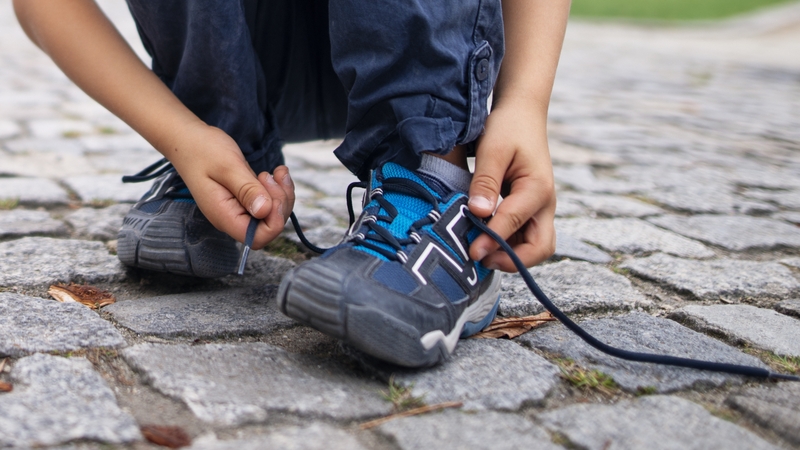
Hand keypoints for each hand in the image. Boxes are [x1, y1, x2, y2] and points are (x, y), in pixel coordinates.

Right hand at [169, 124, 294, 249]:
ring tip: (276, 172)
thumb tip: (264, 211)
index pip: (256, 238)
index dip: (273, 222)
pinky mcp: (245, 200)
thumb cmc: (203, 150)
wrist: (189, 140)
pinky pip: (269, 202)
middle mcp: (232, 217)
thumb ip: (246, 190)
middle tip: (272, 177)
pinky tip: (276, 173)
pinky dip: (278, 189)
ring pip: (273, 214)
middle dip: (280, 204)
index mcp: (224, 216)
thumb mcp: (228, 166)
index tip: (273, 197)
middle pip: (268, 227)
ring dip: (282, 194)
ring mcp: (239, 209)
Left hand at [467, 103, 555, 271]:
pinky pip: (525, 238)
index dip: (493, 240)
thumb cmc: (508, 128)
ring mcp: (540, 209)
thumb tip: (478, 213)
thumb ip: (486, 182)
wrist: (522, 115)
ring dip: (511, 256)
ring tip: (480, 252)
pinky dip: (508, 246)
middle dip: (513, 260)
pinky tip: (484, 241)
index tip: (471, 251)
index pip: (515, 222)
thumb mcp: (493, 150)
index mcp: (537, 188)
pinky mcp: (530, 211)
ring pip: (535, 247)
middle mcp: (545, 204)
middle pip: (540, 248)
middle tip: (481, 258)